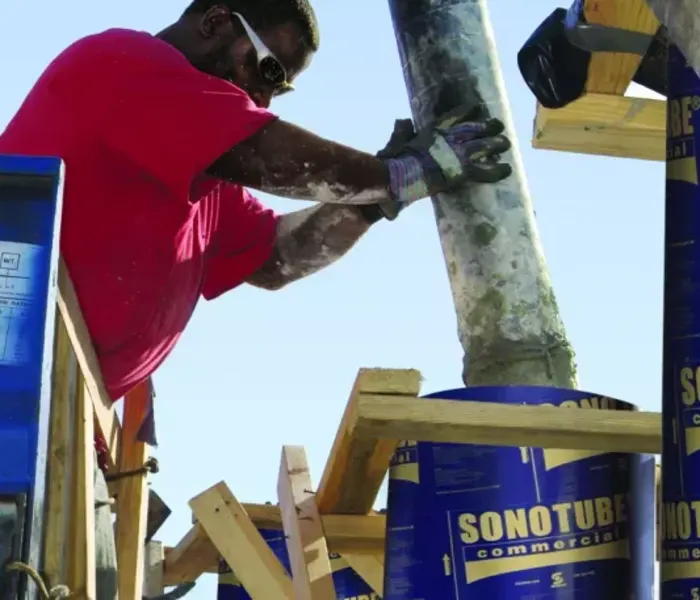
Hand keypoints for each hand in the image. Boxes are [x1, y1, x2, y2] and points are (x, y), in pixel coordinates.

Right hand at [374, 108, 512, 218]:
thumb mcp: (395, 142)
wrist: (396, 175)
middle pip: (473, 128)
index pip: (453, 117)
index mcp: (432, 131)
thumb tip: (402, 120)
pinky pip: (484, 170)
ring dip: (496, 143)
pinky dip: (497, 170)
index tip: (476, 106)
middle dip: (487, 125)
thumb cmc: (392, 162)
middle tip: (498, 123)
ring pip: (483, 145)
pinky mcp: (460, 171)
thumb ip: (402, 130)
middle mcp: (447, 138)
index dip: (466, 111)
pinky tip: (508, 168)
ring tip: (507, 142)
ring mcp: (456, 153)